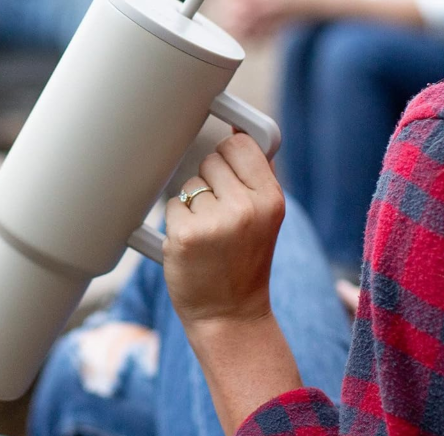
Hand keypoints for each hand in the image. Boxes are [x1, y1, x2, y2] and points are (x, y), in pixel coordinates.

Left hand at [163, 133, 284, 330]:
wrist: (230, 315)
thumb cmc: (244, 262)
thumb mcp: (265, 216)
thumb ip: (256, 172)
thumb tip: (238, 126)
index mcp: (271, 199)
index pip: (239, 144)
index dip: (229, 158)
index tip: (229, 174)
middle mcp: (246, 208)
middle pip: (211, 160)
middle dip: (210, 184)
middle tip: (220, 217)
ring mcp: (214, 222)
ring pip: (190, 184)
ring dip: (192, 205)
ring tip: (208, 235)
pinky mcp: (184, 236)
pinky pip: (172, 206)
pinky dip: (176, 224)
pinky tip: (191, 246)